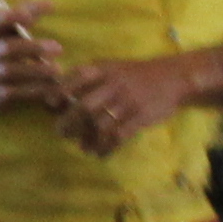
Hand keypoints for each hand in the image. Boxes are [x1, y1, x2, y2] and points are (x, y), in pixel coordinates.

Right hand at [0, 5, 70, 117]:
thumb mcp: (6, 31)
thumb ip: (26, 14)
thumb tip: (51, 4)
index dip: (8, 18)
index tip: (28, 17)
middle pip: (6, 49)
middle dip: (32, 48)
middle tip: (58, 48)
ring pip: (12, 72)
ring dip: (37, 71)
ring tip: (57, 69)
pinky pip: (18, 93)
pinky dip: (37, 89)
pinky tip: (53, 86)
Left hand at [48, 47, 217, 158]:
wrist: (173, 77)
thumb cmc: (134, 75)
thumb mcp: (111, 67)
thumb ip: (88, 79)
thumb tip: (58, 99)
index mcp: (104, 69)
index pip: (76, 78)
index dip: (60, 91)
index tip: (49, 104)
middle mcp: (114, 84)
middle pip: (85, 106)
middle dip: (69, 122)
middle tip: (61, 132)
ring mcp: (128, 102)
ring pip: (101, 124)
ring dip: (87, 138)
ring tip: (82, 146)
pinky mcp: (140, 117)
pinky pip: (118, 136)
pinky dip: (106, 148)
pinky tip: (99, 153)